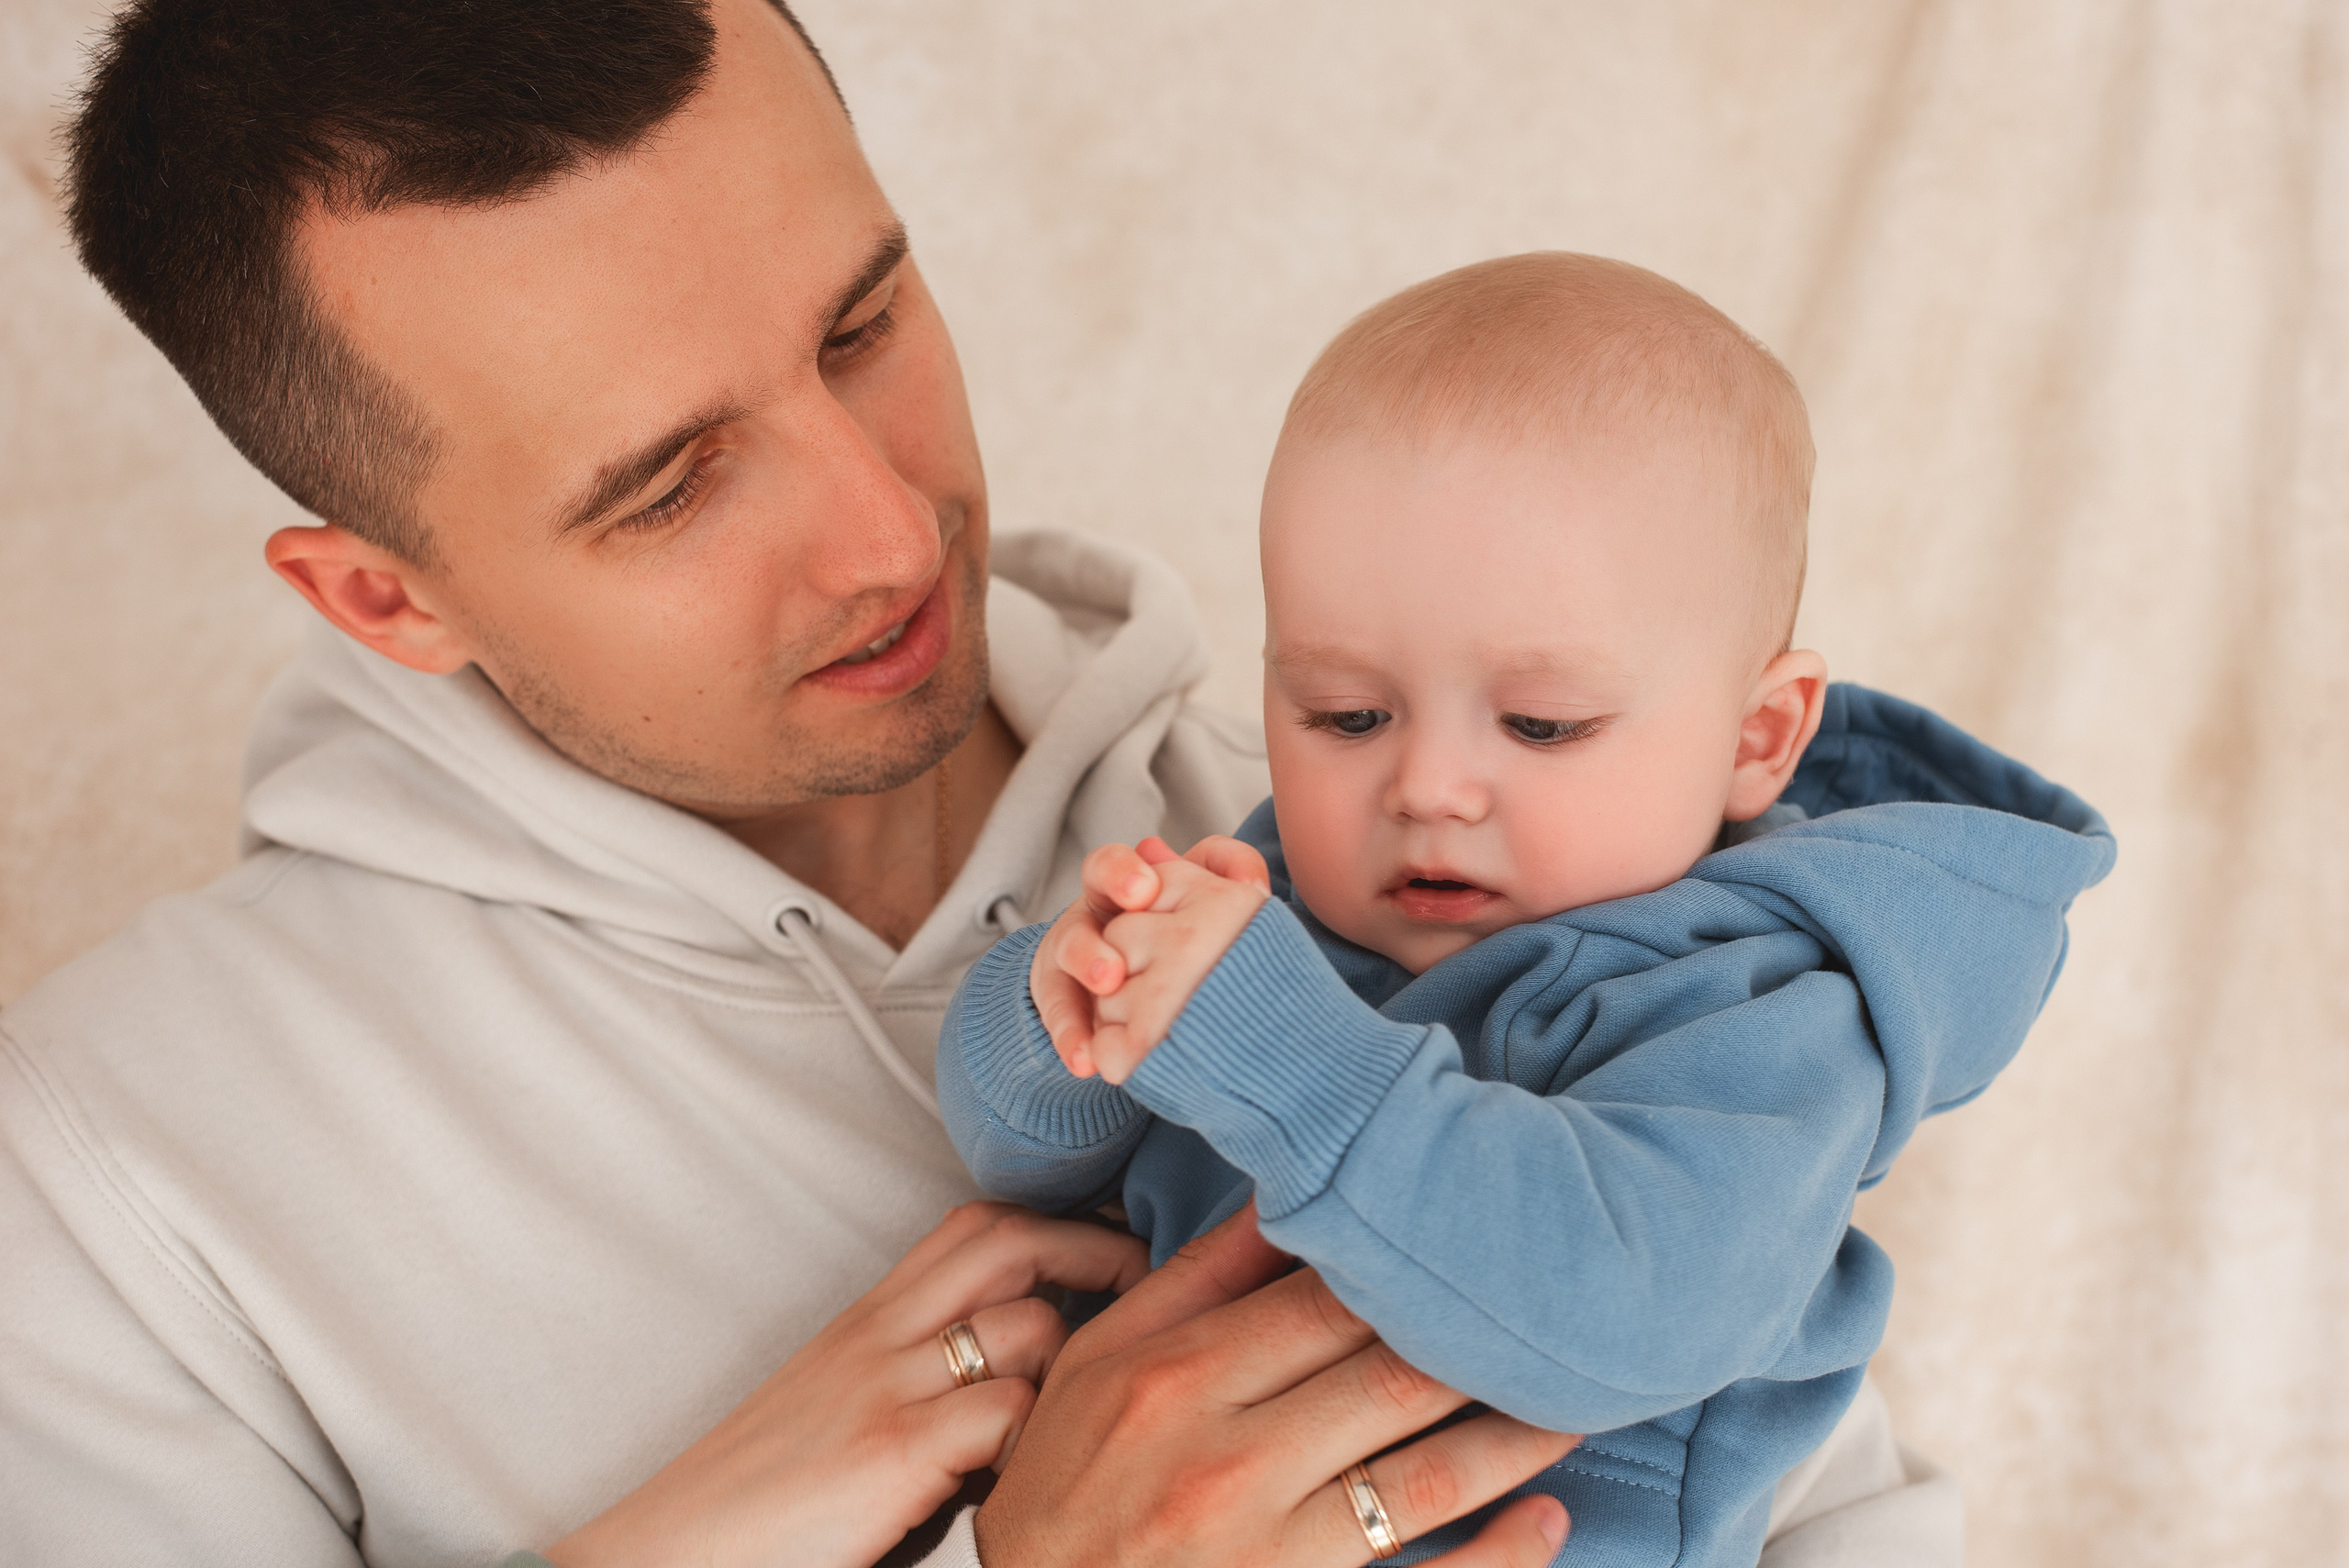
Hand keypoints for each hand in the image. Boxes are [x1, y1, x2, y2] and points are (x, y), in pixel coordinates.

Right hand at [545, 1202, 1147, 1567]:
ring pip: (1025, 1321)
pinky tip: (1049, 1469)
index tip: (1113, 1251)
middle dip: (1095, 1249)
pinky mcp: (892, 1453)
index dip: (1058, 1223)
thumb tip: (1008, 1367)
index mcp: (868, 1321)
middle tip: (1150, 1288)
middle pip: (1008, 1238)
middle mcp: (879, 1336)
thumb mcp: (835, 1405)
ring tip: (1110, 1399)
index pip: (974, 1224)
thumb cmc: (758, 1502)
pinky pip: (1006, 1411)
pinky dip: (1044, 1433)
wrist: (667, 1559)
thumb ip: (910, 1371)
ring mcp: (886, 1389)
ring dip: (1081, 1356)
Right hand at [976, 1206, 1578, 1566]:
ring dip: (1517, 1435)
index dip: (1419, 1262)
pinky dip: (1501, 1557)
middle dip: (1484, 1338)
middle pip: (1391, 1374)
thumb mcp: (1099, 1366)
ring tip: (1580, 1400)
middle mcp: (1223, 1457)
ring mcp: (1263, 1551)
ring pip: (1425, 1477)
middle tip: (1565, 1304)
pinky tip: (1548, 1522)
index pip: (1328, 1296)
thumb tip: (1285, 1191)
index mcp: (1175, 1376)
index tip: (1486, 1236)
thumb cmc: (1064, 1485)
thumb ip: (1195, 1282)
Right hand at [1029, 835, 1270, 1081]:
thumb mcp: (1213, 903)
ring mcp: (1075, 961)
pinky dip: (1073, 1040)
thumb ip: (1231, 880)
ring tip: (1107, 989)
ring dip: (1086, 970)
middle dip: (1094, 937)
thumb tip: (1251, 881)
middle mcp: (1094, 918)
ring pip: (1069, 957)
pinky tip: (1085, 1061)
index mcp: (1124, 887)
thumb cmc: (1196, 939)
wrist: (1169, 995)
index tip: (1145, 892)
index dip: (1122, 874)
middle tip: (1115, 965)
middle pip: (1081, 912)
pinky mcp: (1065, 1004)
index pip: (1113, 867)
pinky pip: (1063, 1020)